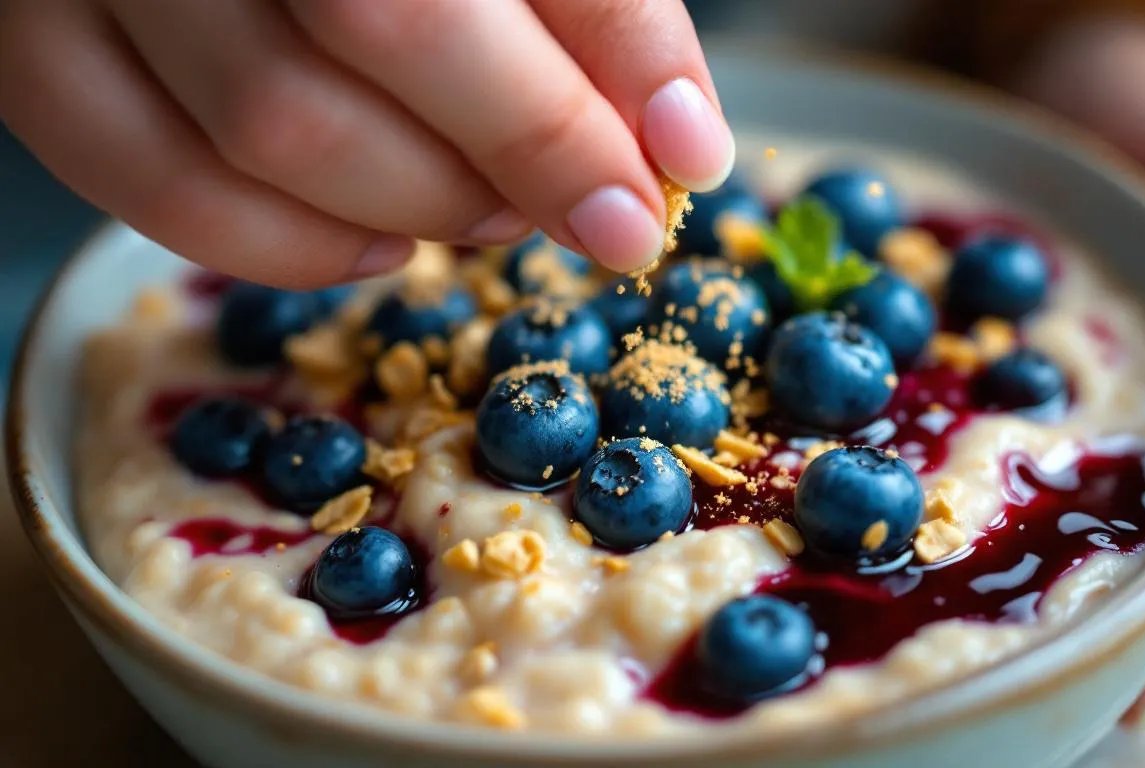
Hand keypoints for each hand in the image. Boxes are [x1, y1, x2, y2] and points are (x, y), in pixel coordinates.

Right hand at [0, 0, 734, 285]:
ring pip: (268, 124)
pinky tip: (375, 246)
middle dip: (527, 149)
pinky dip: (278, 246)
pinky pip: (141, 178)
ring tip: (492, 212)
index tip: (688, 160)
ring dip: (419, 203)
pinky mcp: (28, 39)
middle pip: (383, 27)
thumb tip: (678, 140)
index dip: (615, 65)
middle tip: (608, 212)